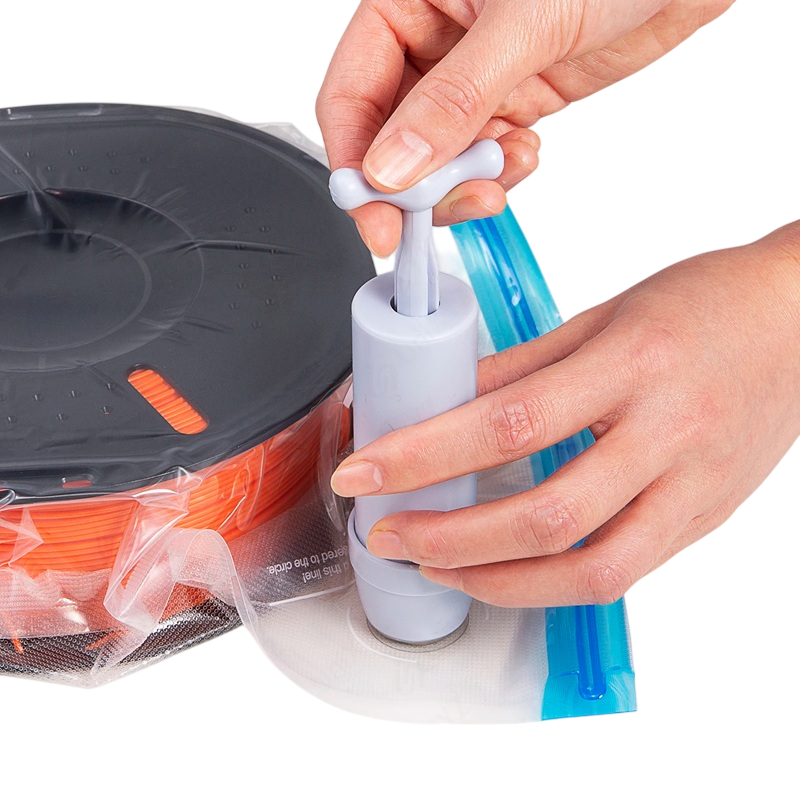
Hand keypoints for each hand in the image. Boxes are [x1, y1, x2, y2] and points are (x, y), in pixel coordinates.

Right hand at [317, 0, 733, 254]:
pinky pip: (484, 157)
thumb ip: (454, 100)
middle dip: (413, 188)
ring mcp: (472, 76)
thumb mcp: (526, 21)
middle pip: (389, 138)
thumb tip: (393, 168)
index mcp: (406, 0)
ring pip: (438, 157)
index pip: (350, 96)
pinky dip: (499, 174)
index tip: (376, 220)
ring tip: (497, 181)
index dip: (355, 166)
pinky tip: (523, 158)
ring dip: (462, 186)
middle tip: (434, 220)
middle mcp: (431, 41)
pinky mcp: (513, 98)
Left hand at [330, 223, 799, 605]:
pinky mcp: (701, 520)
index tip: (365, 470)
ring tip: (435, 566)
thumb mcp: (603, 315)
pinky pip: (622, 573)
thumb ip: (521, 365)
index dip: (423, 454)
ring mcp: (691, 488)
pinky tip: (504, 572)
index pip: (508, 421)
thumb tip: (444, 402)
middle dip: (447, 537)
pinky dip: (550, 585)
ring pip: (588, 570)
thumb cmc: (704, 304)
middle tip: (387, 532)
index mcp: (631, 364)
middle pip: (543, 515)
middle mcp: (665, 434)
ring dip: (494, 581)